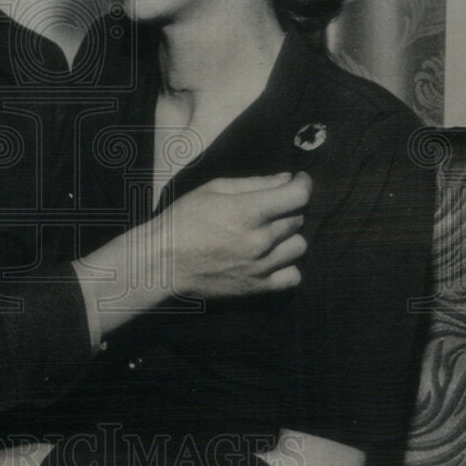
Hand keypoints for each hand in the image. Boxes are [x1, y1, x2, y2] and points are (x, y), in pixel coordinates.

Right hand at [160, 171, 310, 298]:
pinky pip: (293, 277)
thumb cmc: (183, 220)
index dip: (303, 183)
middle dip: (287, 209)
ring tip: (270, 234)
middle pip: (297, 219)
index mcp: (248, 212)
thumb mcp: (213, 190)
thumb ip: (254, 183)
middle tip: (269, 208)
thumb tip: (286, 178)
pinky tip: (273, 259)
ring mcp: (260, 266)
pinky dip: (288, 267)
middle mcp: (259, 240)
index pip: (298, 195)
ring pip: (299, 246)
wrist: (162, 262)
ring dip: (288, 237)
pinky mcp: (257, 288)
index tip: (299, 180)